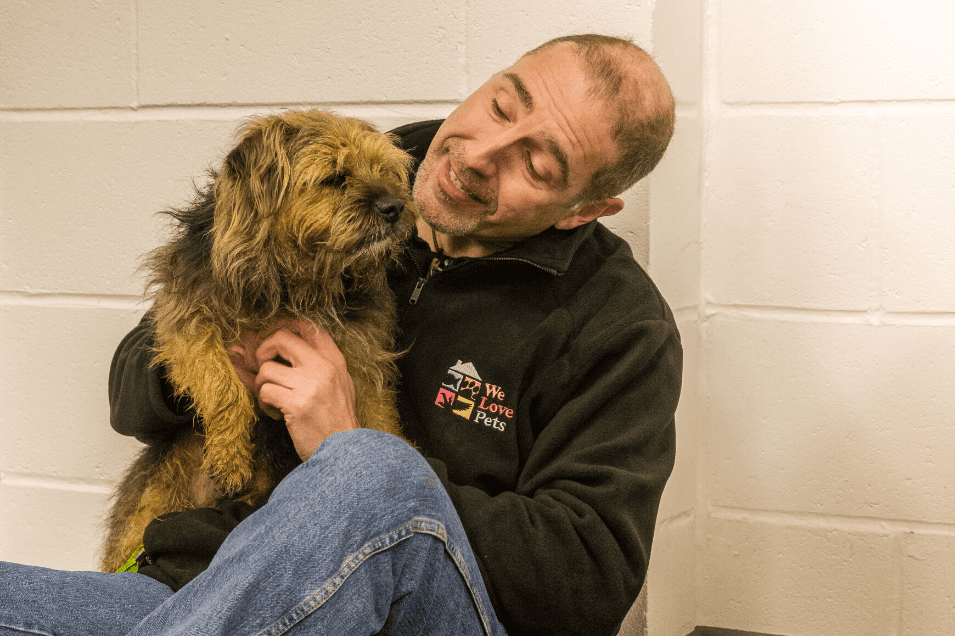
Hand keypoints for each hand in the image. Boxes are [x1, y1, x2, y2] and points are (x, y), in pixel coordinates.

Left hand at [252, 324, 359, 460]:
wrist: (345, 452)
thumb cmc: (336, 420)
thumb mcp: (337, 384)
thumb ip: (313, 365)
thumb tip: (274, 349)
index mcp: (335, 360)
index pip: (307, 326)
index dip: (283, 326)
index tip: (271, 337)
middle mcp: (323, 368)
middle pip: (282, 339)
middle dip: (263, 349)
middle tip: (262, 365)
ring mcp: (310, 385)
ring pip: (267, 369)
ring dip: (262, 386)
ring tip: (273, 401)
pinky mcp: (297, 405)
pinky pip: (265, 392)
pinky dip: (265, 404)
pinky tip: (276, 414)